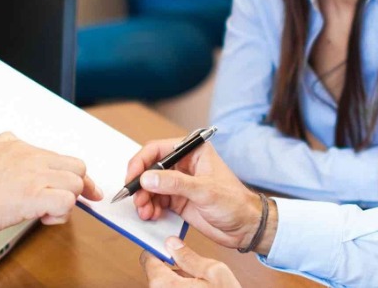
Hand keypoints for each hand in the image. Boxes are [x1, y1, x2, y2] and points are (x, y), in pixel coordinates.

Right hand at [0, 132, 101, 253]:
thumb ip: (0, 144)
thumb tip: (10, 141)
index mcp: (18, 146)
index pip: (58, 156)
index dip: (67, 175)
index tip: (77, 187)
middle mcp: (30, 157)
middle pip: (76, 166)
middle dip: (79, 186)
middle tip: (77, 201)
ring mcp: (34, 175)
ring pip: (76, 183)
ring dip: (67, 201)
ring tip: (47, 212)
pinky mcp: (35, 195)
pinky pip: (67, 202)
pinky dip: (61, 214)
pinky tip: (45, 218)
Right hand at [127, 139, 267, 252]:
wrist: (246, 227)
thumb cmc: (235, 203)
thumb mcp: (205, 191)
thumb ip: (174, 183)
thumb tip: (147, 178)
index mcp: (192, 151)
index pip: (157, 150)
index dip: (140, 163)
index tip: (131, 178)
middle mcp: (183, 165)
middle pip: (149, 169)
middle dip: (139, 185)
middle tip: (136, 200)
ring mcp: (179, 183)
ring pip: (150, 187)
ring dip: (143, 199)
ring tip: (144, 212)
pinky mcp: (177, 200)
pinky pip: (156, 201)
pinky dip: (149, 208)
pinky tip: (151, 216)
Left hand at [141, 237, 241, 287]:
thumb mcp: (214, 272)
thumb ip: (189, 257)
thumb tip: (173, 244)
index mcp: (164, 284)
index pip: (147, 259)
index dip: (159, 251)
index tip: (169, 249)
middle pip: (156, 276)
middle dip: (173, 270)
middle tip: (195, 274)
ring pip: (165, 287)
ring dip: (178, 284)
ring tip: (200, 287)